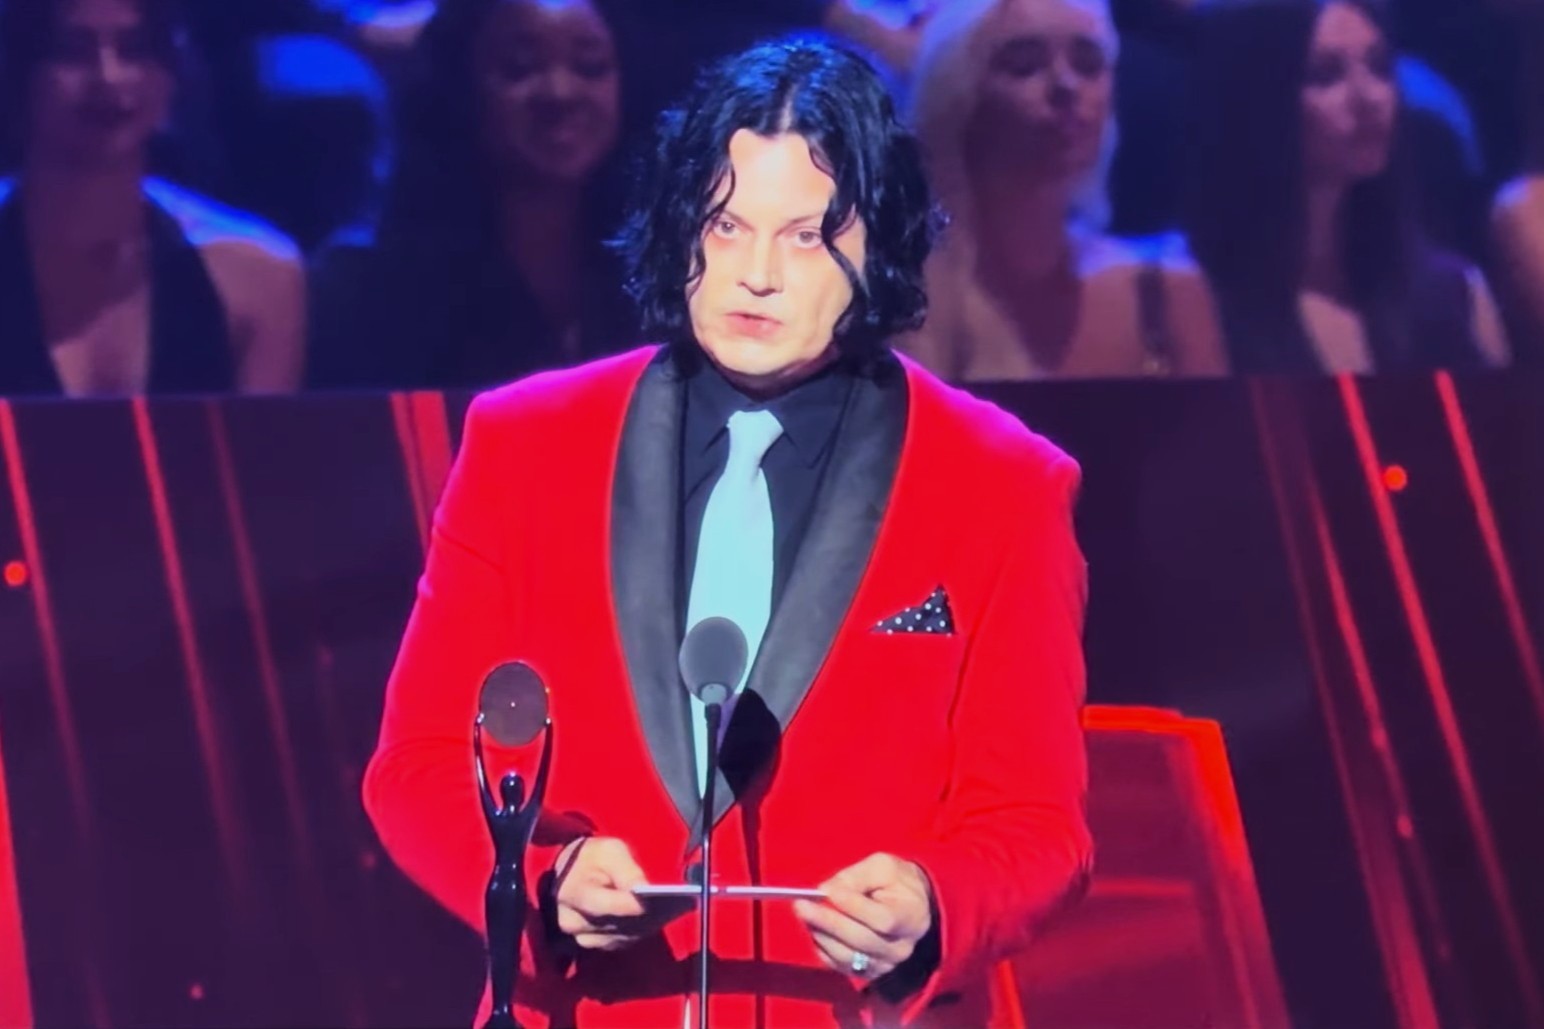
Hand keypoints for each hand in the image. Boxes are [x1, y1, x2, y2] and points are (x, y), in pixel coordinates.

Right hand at [553, 837, 689, 950]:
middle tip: (669, 906)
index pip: (605, 905)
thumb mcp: (609, 851)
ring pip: (621, 936)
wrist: (572, 873)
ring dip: (644, 926)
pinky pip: (621, 941)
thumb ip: (626, 870)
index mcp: (573, 893)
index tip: (652, 900)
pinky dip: (638, 930)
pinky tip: (656, 919)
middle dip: (643, 916)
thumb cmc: (592, 857)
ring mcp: (582, 936)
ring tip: (667, 912)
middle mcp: (573, 921)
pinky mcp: (593, 943)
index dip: (630, 905)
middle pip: (616, 924)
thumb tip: (642, 890)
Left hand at [793, 853, 933, 980]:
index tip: (826, 891)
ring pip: (848, 956)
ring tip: (805, 913)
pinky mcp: (870, 972)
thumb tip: (826, 891)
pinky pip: (841, 966)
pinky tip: (814, 929)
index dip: (853, 906)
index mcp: (911, 917)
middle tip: (801, 905)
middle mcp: (901, 947)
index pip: (882, 919)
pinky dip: (824, 949)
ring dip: (822, 935)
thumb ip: (856, 877)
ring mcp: (886, 964)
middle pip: (861, 940)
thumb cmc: (896, 882)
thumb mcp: (882, 867)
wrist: (911, 907)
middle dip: (828, 921)